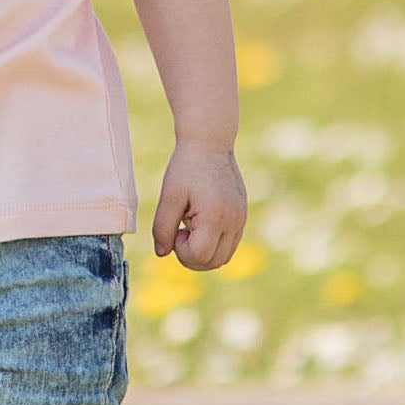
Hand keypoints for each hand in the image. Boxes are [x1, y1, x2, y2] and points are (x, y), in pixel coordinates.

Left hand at [151, 140, 246, 270]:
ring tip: (191, 226)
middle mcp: (234, 221)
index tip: (176, 228)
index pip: (200, 256)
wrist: (210, 143)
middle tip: (180, 230)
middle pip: (214, 262)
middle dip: (192, 256)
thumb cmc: (186, 167)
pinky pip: (230, 243)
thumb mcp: (170, 197)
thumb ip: (163, 228)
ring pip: (224, 256)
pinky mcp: (242, 215)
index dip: (181, 250)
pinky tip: (200, 222)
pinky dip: (214, 243)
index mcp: (216, 217)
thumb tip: (162, 254)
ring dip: (204, 251)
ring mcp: (241, 219)